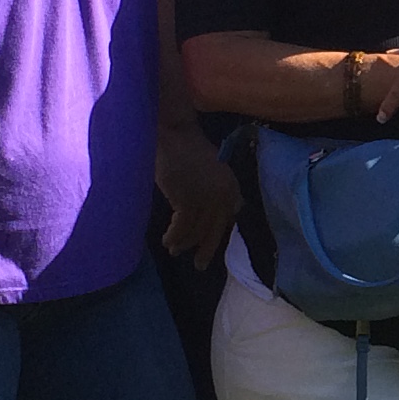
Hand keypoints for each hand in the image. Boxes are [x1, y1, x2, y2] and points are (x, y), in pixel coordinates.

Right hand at [154, 118, 239, 264]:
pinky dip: (174, 237)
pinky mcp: (189, 202)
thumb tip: (226, 214)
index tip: (209, 249)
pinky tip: (167, 241)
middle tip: (200, 266)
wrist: (171, 133)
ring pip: (196, 231)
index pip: (228, 218)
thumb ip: (215, 191)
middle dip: (206, 249)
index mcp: (231, 186)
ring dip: (183, 243)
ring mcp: (208, 198)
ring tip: (174, 249)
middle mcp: (224, 194)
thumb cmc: (184, 150)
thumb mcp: (208, 172)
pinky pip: (182, 228)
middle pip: (215, 230)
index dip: (218, 235)